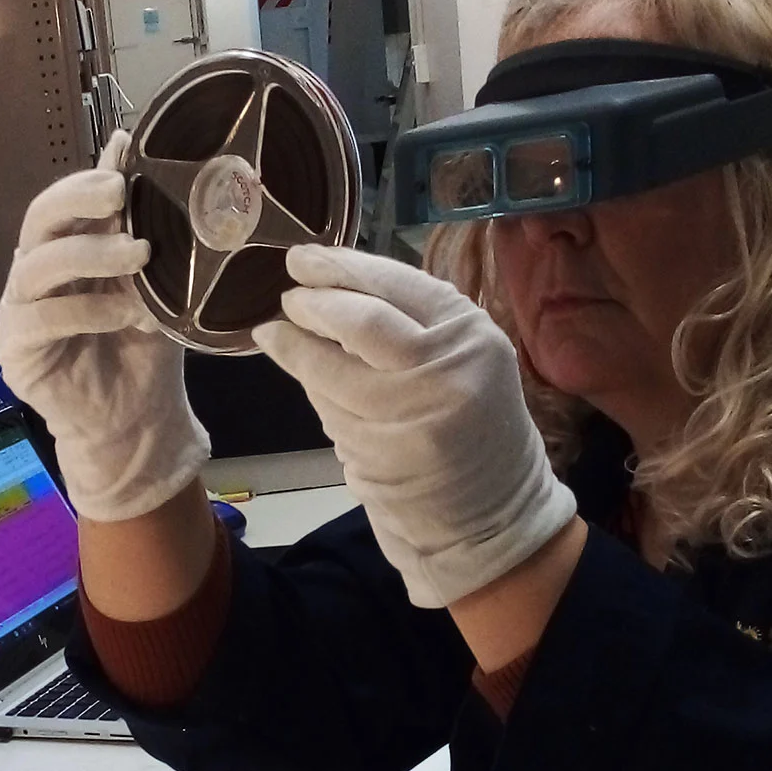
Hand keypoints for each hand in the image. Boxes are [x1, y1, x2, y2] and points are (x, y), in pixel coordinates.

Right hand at [0, 132, 208, 521]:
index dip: (92, 177)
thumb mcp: (156, 280)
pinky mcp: (17, 349)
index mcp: (68, 247)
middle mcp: (38, 271)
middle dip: (79, 198)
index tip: (129, 163)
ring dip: (89, 254)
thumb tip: (131, 144)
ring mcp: (21, 309)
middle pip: (41, 218)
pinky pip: (40, 320)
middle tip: (120, 193)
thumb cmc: (143, 346)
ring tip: (138, 255)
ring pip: (38, 265)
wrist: (137, 419)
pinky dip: (85, 312)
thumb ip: (142, 221)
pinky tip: (125, 315)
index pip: (67, 198)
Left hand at [253, 245, 576, 608]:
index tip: (301, 260)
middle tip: (288, 298)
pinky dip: (314, 393)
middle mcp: (443, 373)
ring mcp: (409, 420)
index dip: (338, 268)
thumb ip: (412, 319)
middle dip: (313, 306)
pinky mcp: (378, 458)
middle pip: (359, 323)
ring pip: (331, 372)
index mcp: (468, 335)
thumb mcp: (465, 355)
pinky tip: (311, 383)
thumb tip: (332, 285)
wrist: (493, 510)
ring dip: (296, 352)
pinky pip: (329, 412)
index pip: (392, 285)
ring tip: (279, 336)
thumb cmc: (474, 420)